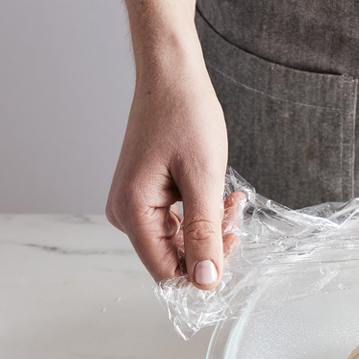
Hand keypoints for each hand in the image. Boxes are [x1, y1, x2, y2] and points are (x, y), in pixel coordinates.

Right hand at [105, 58, 234, 288]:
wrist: (171, 77)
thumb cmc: (184, 115)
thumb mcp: (203, 178)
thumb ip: (204, 233)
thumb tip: (205, 281)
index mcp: (132, 212)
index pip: (167, 273)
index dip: (204, 269)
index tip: (232, 239)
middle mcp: (125, 214)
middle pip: (174, 259)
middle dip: (211, 243)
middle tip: (233, 212)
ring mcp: (133, 206)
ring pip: (179, 242)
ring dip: (210, 227)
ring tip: (229, 198)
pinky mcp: (144, 198)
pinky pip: (176, 223)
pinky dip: (202, 214)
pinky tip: (219, 195)